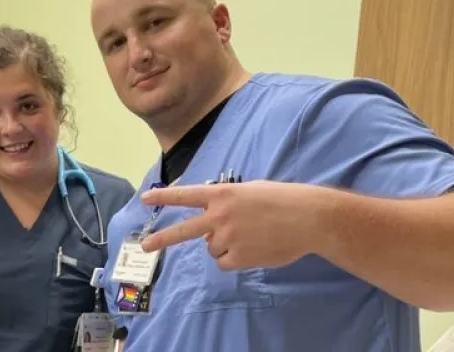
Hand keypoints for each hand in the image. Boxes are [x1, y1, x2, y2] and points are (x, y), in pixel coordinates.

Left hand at [139, 181, 331, 269]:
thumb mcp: (249, 191)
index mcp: (222, 194)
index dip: (164, 198)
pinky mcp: (239, 257)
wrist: (308, 218)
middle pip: (183, 230)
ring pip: (211, 247)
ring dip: (223, 245)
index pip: (186, 196)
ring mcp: (228, 237)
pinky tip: (252, 248)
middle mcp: (219, 215)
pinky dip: (233, 259)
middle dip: (162, 238)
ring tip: (249, 235)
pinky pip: (224, 262)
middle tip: (145, 246)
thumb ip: (226, 203)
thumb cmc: (281, 200)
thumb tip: (210, 224)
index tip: (145, 199)